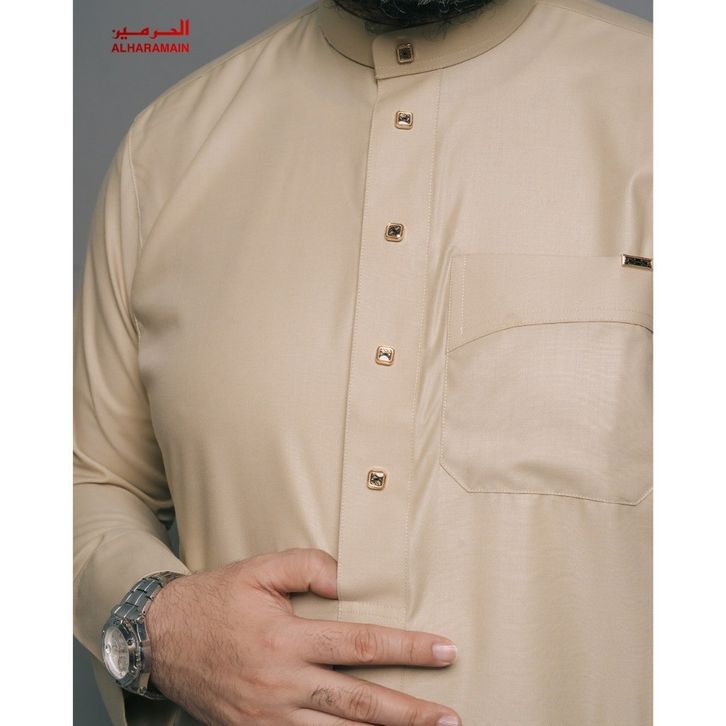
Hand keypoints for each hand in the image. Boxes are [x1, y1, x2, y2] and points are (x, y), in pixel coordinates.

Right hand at [145, 547, 460, 724]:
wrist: (160, 639)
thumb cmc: (214, 600)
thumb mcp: (258, 570)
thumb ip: (307, 566)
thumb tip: (349, 579)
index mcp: (287, 640)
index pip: (362, 645)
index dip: (408, 649)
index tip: (444, 651)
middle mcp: (282, 685)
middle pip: (360, 703)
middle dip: (410, 713)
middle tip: (450, 719)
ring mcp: (268, 718)